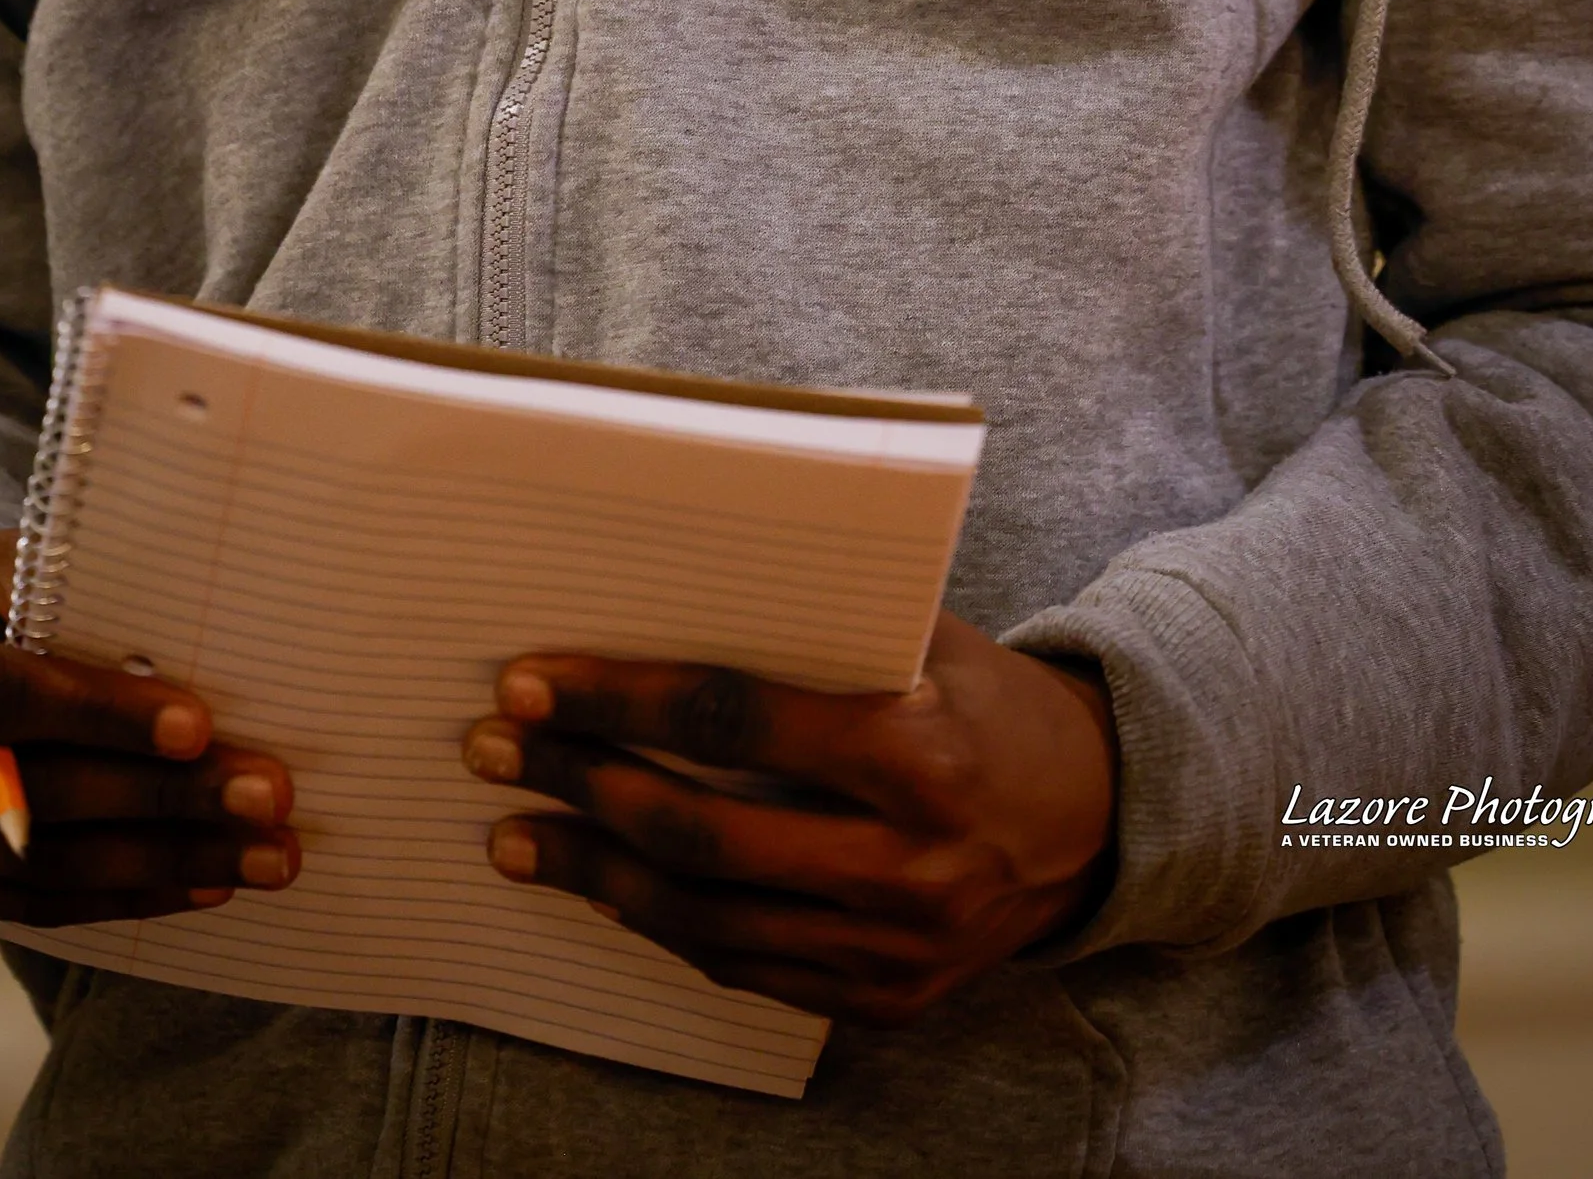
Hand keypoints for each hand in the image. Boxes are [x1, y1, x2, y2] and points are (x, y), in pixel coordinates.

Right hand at [0, 529, 299, 926]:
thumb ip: (54, 590)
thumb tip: (176, 635)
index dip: (99, 714)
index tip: (200, 726)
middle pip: (24, 793)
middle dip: (159, 800)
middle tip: (266, 799)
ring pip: (31, 867)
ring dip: (159, 865)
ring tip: (259, 857)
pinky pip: (17, 905)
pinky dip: (114, 898)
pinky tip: (197, 885)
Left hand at [460, 609, 1116, 1025]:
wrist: (1101, 819)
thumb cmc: (990, 699)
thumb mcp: (926, 636)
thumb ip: (818, 629)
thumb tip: (658, 587)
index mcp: (919, 749)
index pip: (737, 719)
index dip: (622, 699)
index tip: (529, 682)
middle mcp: (909, 863)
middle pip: (707, 835)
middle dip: (584, 789)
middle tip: (492, 752)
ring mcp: (898, 950)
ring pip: (713, 923)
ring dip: (599, 878)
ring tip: (515, 838)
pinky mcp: (887, 1004)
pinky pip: (752, 972)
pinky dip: (670, 930)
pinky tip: (607, 891)